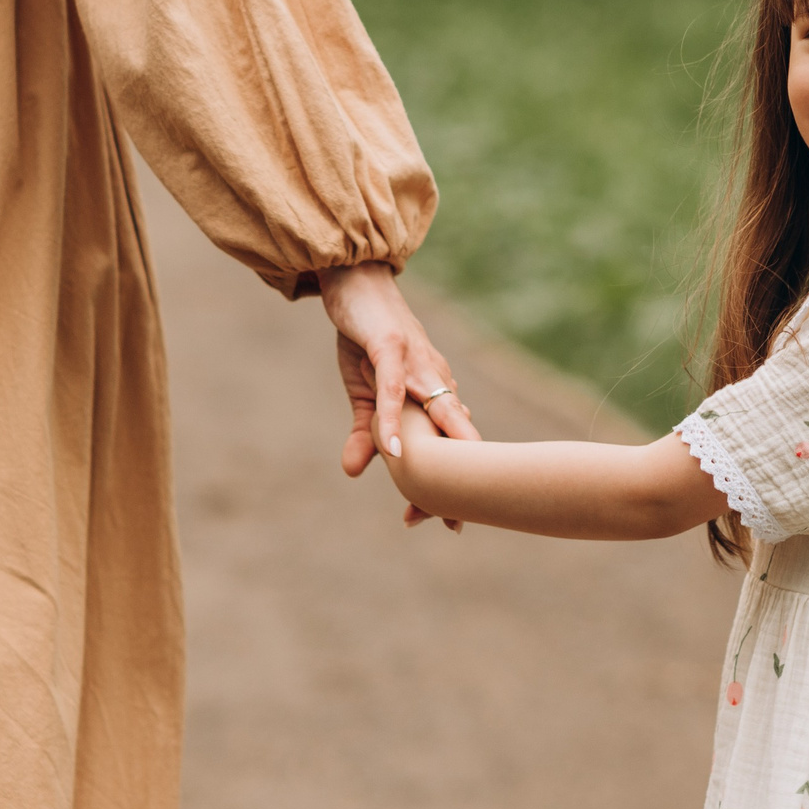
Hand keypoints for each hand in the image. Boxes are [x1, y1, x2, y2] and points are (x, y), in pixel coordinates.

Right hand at [335, 335, 460, 529]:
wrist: (359, 282)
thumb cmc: (368, 337)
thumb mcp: (364, 393)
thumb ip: (365, 433)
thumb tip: (351, 472)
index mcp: (435, 394)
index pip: (449, 448)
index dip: (449, 486)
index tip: (450, 525)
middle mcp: (436, 381)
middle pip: (453, 439)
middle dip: (457, 483)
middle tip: (457, 525)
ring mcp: (418, 364)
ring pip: (434, 417)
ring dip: (434, 459)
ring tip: (434, 499)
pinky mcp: (392, 347)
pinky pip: (394, 390)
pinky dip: (394, 421)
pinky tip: (393, 451)